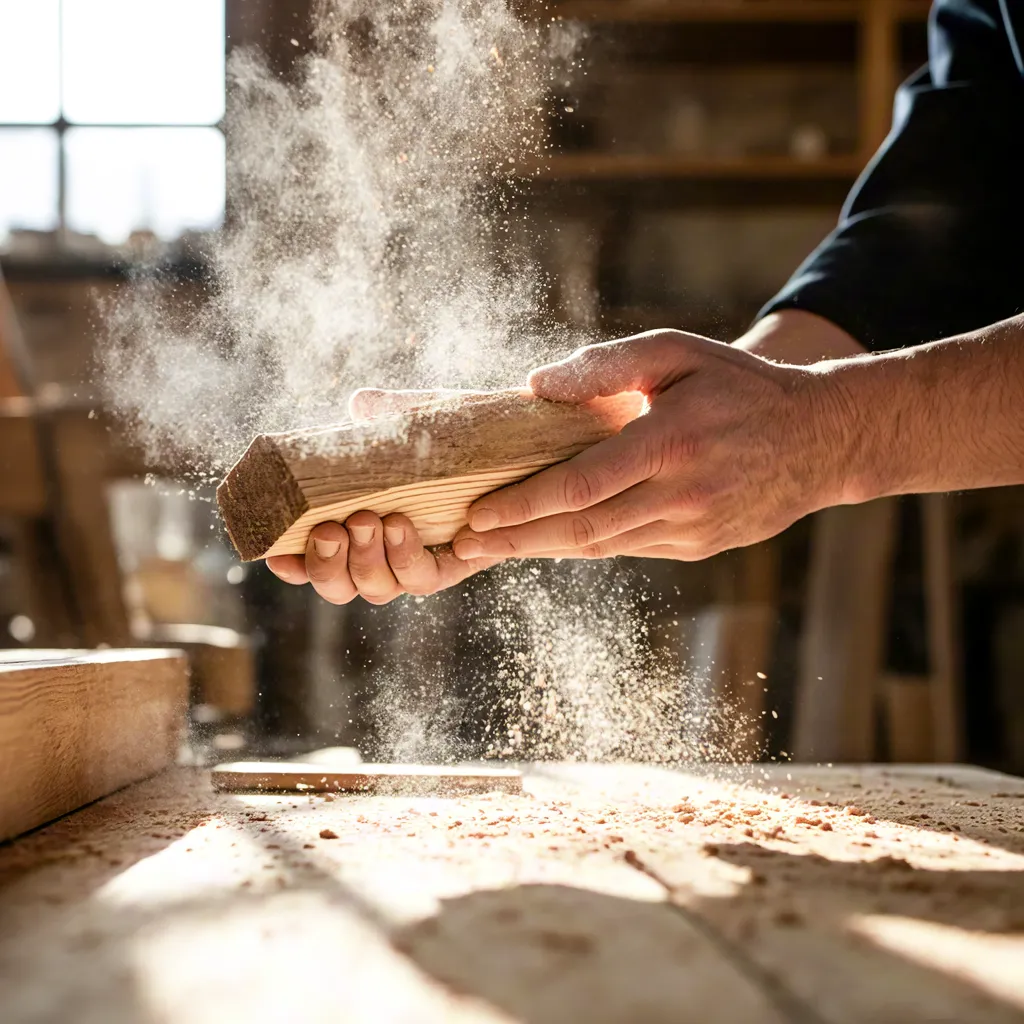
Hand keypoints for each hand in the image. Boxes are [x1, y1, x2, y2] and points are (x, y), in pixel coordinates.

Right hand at [265, 388, 502, 603]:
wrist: (525, 449)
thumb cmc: (464, 435)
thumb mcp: (425, 420)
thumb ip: (391, 414)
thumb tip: (360, 404)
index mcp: (359, 521)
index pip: (314, 556)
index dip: (293, 563)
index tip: (275, 553)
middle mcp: (384, 551)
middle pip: (338, 585)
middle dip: (325, 565)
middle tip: (331, 529)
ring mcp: (418, 562)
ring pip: (376, 588)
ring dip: (364, 560)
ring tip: (367, 520)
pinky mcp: (453, 566)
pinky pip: (422, 580)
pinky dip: (406, 557)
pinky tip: (401, 527)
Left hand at [449, 330, 849, 562]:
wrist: (820, 440)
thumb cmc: (740, 387)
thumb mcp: (680, 353)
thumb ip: (607, 365)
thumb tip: (536, 386)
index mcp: (672, 442)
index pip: (581, 484)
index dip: (524, 504)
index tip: (477, 513)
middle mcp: (681, 494)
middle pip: (582, 529)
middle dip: (517, 539)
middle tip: (465, 543)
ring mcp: (692, 528)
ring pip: (602, 547)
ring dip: (543, 548)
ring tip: (493, 546)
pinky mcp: (698, 547)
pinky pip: (628, 549)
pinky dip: (584, 546)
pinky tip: (551, 539)